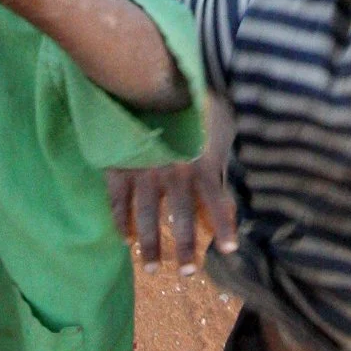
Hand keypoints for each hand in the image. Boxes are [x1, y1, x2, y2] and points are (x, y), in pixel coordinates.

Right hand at [106, 95, 237, 268]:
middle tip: (186, 273)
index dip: (223, 228)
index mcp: (200, 162)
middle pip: (180, 219)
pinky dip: (121, 221)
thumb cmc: (189, 94)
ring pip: (147, 217)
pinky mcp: (118, 168)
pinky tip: (124, 238)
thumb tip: (231, 163)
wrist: (146, 76)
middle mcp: (174, 175)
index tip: (229, 250)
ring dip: (150, 245)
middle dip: (184, 249)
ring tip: (151, 269)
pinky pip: (118, 202)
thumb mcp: (214, 118)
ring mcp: (143, 174)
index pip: (216, 203)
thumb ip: (220, 146)